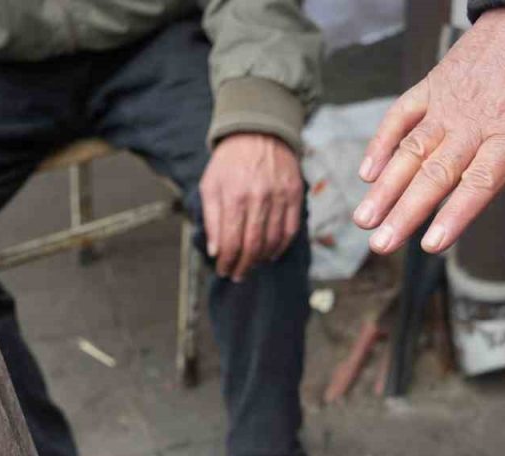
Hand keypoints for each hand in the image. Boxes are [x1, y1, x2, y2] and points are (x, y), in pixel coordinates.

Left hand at [200, 133, 303, 281]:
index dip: (227, 262)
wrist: (258, 132)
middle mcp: (258, 198)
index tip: (223, 270)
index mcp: (234, 196)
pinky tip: (270, 253)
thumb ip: (211, 219)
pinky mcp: (294, 195)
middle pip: (252, 246)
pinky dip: (280, 247)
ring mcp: (279, 197)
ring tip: (251, 265)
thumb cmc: (230, 161)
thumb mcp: (210, 185)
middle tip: (237, 275)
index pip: (231, 242)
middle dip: (243, 266)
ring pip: (272, 241)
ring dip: (261, 259)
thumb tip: (216, 251)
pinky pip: (290, 230)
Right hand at [354, 8, 504, 254]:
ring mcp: (447, 103)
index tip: (432, 244)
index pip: (479, 182)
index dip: (454, 214)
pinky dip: (381, 143)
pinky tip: (367, 173)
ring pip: (410, 150)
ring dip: (384, 188)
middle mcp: (474, 121)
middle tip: (380, 245)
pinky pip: (400, 115)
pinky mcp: (433, 86)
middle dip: (404, 213)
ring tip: (363, 220)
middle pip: (434, 174)